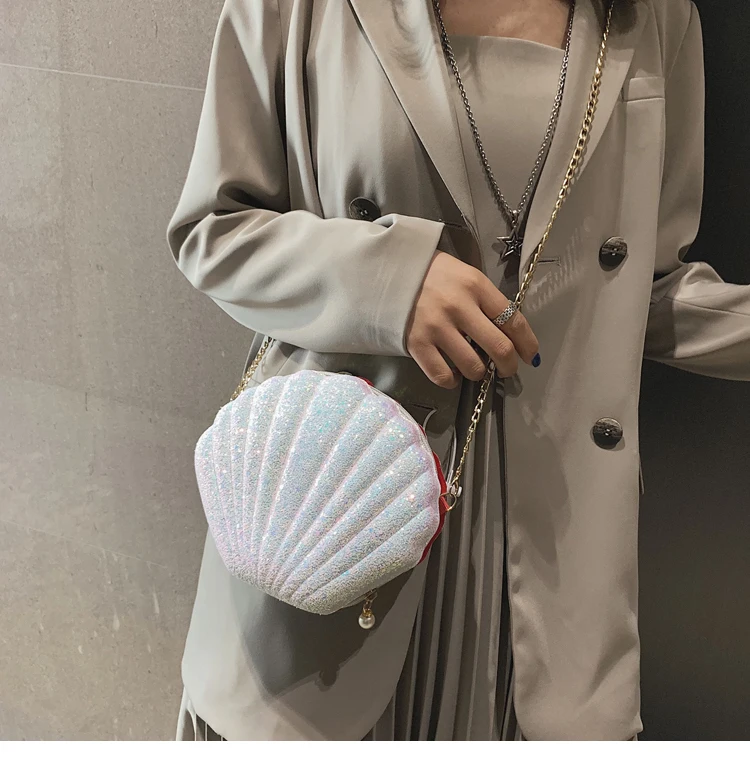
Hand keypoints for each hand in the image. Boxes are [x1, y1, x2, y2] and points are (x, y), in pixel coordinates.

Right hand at [405, 250, 539, 388]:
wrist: (388, 271)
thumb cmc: (433, 274)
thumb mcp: (466, 276)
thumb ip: (486, 301)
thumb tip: (509, 333)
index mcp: (476, 286)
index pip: (514, 321)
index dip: (527, 344)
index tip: (529, 355)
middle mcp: (459, 307)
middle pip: (499, 348)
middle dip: (508, 366)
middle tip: (507, 369)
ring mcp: (436, 327)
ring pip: (473, 367)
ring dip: (479, 372)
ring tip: (475, 367)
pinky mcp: (417, 344)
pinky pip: (442, 375)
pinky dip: (452, 380)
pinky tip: (452, 373)